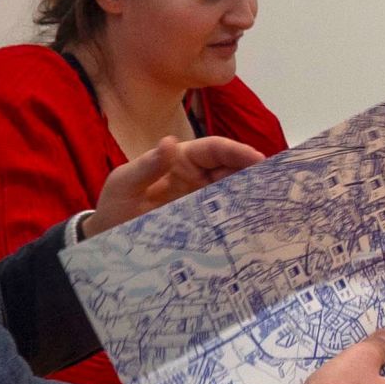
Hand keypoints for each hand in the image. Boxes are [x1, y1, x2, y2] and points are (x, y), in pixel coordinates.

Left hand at [83, 135, 263, 237]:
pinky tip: (254, 227)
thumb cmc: (114, 207)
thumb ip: (147, 166)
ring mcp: (202, 202)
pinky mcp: (204, 225)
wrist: (107, 241)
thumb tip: (171, 142)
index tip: (258, 160)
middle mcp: (196, 178)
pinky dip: (242, 219)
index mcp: (180, 160)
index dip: (237, 152)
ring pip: (234, 193)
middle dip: (254, 173)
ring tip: (272, 206)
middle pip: (232, 169)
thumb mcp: (124, 184)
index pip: (214, 150)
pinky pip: (227, 218)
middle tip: (277, 184)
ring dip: (252, 197)